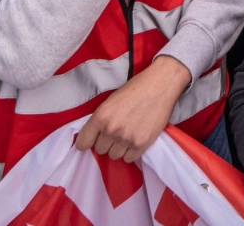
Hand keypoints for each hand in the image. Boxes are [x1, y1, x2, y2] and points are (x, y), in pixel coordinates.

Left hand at [73, 55, 190, 161]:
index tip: (94, 139)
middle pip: (100, 150)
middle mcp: (111, 130)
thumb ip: (100, 120)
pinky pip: (129, 159)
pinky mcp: (141, 144)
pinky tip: (136, 139)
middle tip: (117, 132)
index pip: (82, 144)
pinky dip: (131, 152)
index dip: (88, 142)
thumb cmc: (135, 89)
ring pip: (114, 156)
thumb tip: (95, 137)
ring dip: (119, 148)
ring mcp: (126, 138)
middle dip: (107, 142)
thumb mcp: (110, 101)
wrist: (161, 85)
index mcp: (100, 117)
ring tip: (128, 135)